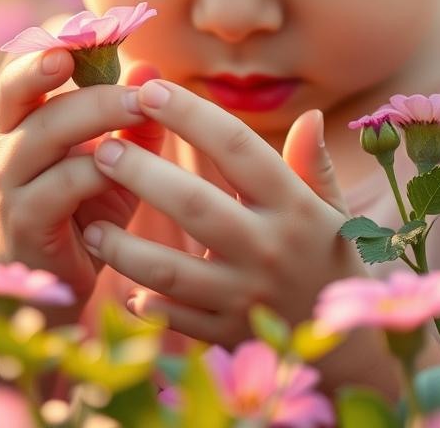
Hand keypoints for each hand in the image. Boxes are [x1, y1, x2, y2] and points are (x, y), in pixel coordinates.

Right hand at [0, 48, 164, 321]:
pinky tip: (127, 166)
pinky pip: (61, 185)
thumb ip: (134, 118)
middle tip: (100, 41)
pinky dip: (97, 171)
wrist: (49, 280)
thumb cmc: (86, 205)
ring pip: (43, 132)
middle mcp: (10, 142)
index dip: (56, 34)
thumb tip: (152, 69)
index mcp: (27, 117)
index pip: (25, 59)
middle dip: (59, 59)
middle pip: (18, 86)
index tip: (99, 18)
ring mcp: (12, 182)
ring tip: (138, 103)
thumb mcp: (117, 157)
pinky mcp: (27, 221)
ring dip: (95, 112)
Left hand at [79, 78, 363, 347]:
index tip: (151, 90)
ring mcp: (246, 296)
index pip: (238, 147)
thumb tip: (310, 115)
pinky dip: (145, 306)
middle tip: (101, 149)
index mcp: (295, 205)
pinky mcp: (228, 336)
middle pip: (195, 204)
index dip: (191, 115)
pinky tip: (121, 289)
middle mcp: (270, 248)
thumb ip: (312, 165)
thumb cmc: (331, 260)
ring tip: (90, 223)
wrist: (349, 349)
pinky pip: (174, 320)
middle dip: (142, 174)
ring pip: (171, 270)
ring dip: (123, 247)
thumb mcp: (334, 211)